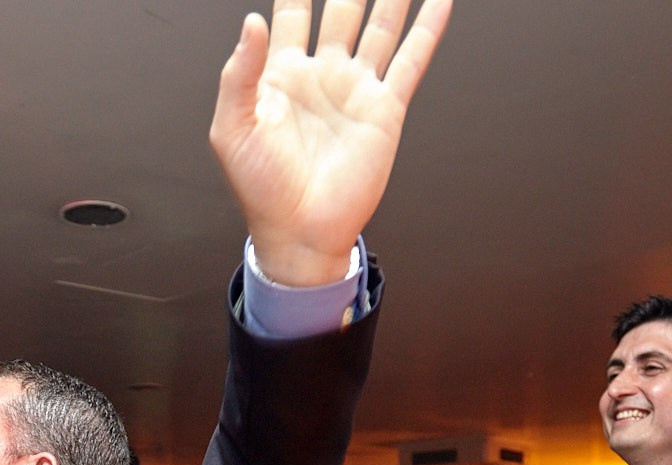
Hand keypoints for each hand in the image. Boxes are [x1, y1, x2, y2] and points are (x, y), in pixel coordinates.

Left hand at [210, 0, 451, 285]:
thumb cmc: (260, 190)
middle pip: (342, 7)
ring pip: (379, 24)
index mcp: (280, 74)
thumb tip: (252, 21)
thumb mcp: (232, 129)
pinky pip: (410, 60)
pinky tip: (439, 2)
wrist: (297, 233)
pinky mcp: (384, 110)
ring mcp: (354, 89)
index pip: (292, 10)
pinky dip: (427, 29)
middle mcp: (321, 74)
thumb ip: (239, 74)